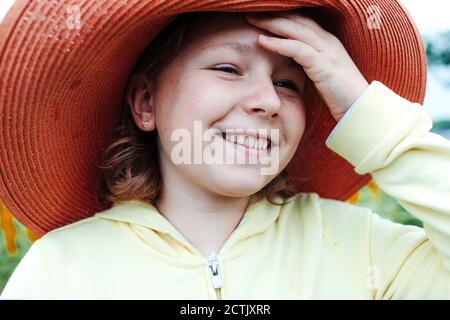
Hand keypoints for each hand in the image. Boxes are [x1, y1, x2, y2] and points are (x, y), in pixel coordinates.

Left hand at [245, 11, 368, 121]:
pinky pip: (297, 49)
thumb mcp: (323, 73)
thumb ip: (309, 63)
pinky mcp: (323, 65)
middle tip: (250, 12)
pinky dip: (278, 43)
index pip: (302, 21)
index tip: (261, 14)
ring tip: (251, 20)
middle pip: (296, 20)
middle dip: (272, 14)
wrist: (361, 107)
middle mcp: (327, 41)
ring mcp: (327, 51)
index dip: (281, 15)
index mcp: (327, 41)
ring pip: (295, 29)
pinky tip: (261, 40)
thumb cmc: (340, 94)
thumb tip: (290, 64)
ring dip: (271, 23)